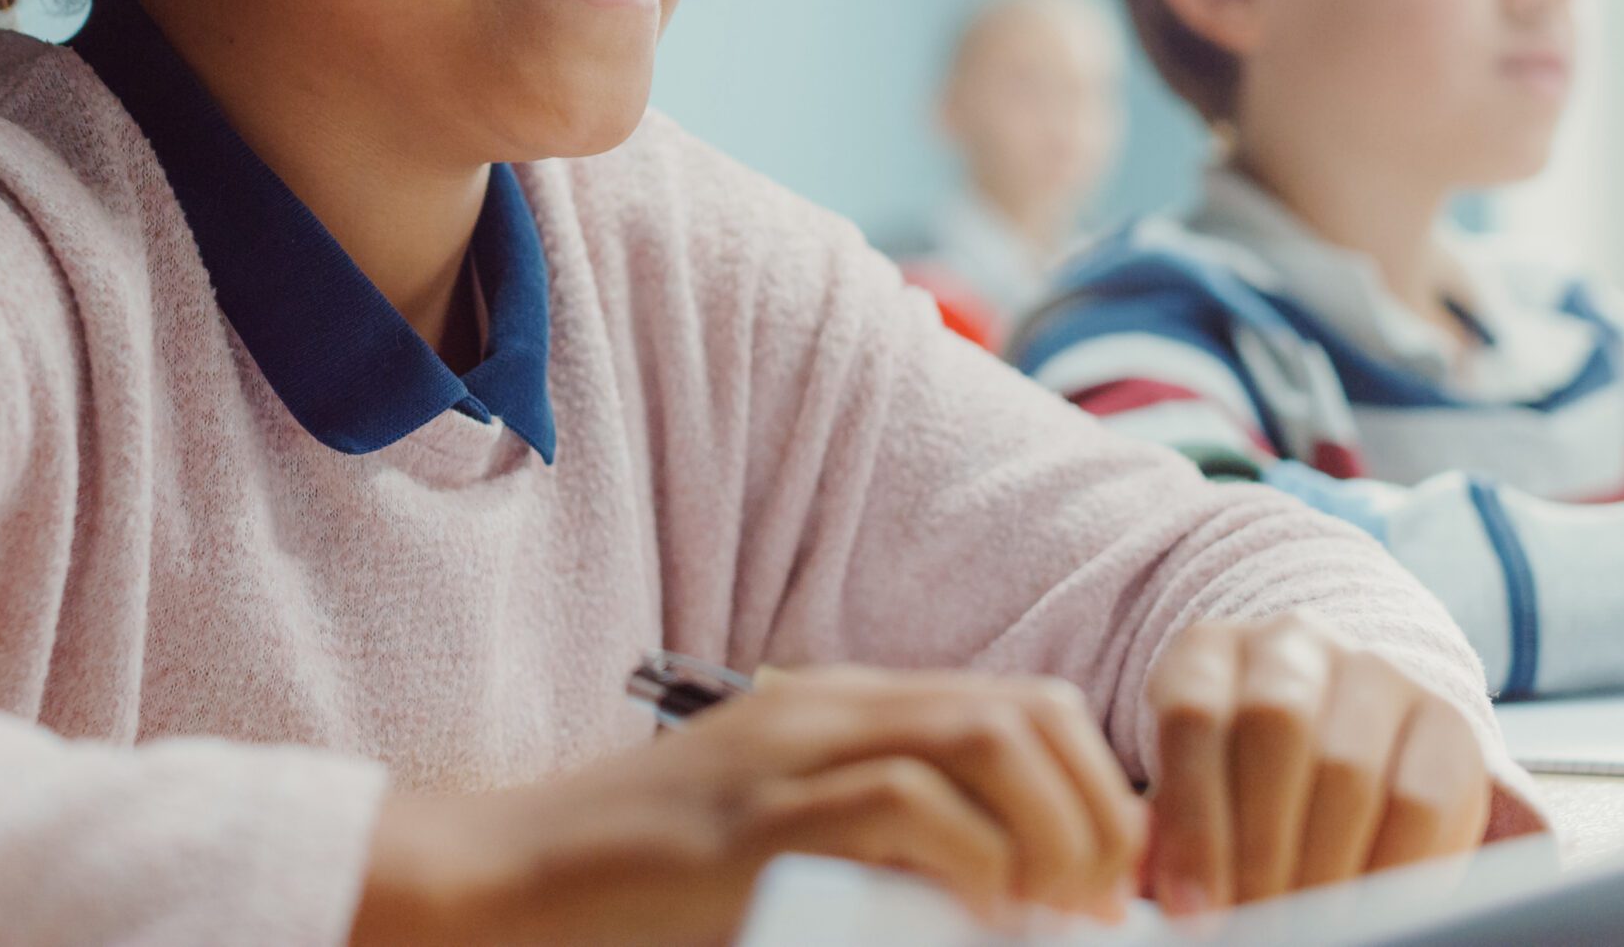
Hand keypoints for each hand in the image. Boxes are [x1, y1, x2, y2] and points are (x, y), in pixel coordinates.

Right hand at [348, 666, 1145, 946]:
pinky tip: (982, 916)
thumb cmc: (649, 889)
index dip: (1095, 789)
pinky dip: (968, 860)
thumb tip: (1007, 905)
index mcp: (847, 712)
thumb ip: (886, 851)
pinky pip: (900, 806)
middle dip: (1094, 808)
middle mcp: (833, 713)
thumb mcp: (788, 846)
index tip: (1114, 882)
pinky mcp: (758, 820)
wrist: (508, 884)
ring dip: (1050, 829)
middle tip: (1101, 905)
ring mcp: (794, 755)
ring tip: (1059, 912)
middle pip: (1024, 712)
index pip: (1019, 707)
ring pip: (982, 738)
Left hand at [1145, 613, 1492, 915]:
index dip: (1193, 821)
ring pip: (1349, 765)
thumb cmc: (1238, 795)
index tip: (1193, 911)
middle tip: (1253, 923)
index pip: (1195, 714)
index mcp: (1209, 652)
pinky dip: (1388, 871)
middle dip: (1260, 844)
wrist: (1338, 764)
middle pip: (1275, 724)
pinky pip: (1420, 800)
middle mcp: (1292, 643)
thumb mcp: (1193, 798)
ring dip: (1321, 866)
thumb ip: (1171, 833)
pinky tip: (1365, 912)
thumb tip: (1167, 892)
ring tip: (1304, 924)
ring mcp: (1375, 672)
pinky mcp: (1445, 720)